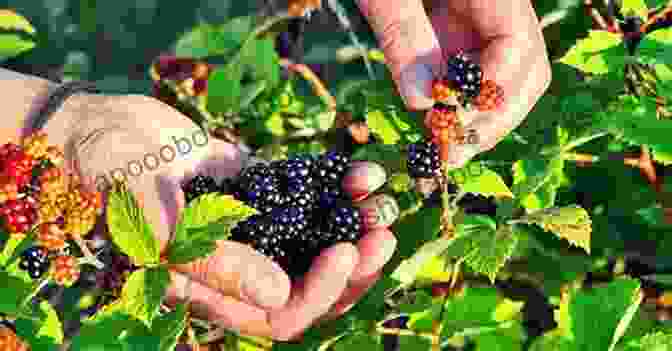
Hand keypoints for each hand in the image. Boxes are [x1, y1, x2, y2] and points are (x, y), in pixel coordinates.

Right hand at [47, 94, 396, 340]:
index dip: (318, 293)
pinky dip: (340, 187)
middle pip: (312, 285)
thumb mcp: (153, 224)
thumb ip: (211, 262)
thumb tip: (278, 295)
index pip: (279, 318)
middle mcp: (241, 265)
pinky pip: (311, 196)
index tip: (343, 252)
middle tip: (382, 235)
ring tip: (382, 202)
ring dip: (356, 227)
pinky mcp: (264, 190)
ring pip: (318, 243)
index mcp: (212, 291)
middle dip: (352, 267)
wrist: (105, 129)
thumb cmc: (111, 179)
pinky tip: (364, 172)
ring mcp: (256, 227)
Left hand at [356, 0, 551, 166]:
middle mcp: (498, 5)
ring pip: (504, 77)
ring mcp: (483, 18)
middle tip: (451, 153)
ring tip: (442, 148)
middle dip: (492, 116)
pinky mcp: (461, 30)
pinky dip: (458, 102)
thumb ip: (403, 37)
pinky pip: (474, 71)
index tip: (452, 125)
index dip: (491, 92)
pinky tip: (434, 122)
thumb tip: (422, 104)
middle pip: (525, 69)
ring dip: (477, 117)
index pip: (517, 43)